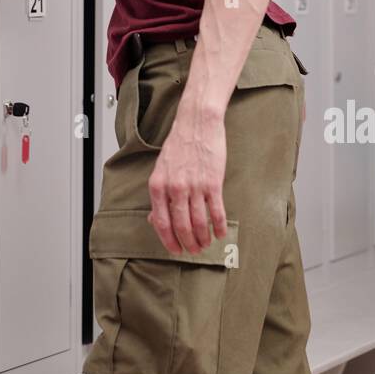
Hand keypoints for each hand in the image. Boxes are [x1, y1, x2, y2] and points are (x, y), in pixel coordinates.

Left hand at [147, 114, 227, 253]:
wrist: (197, 122)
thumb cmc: (179, 144)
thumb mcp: (161, 168)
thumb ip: (159, 194)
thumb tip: (154, 218)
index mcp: (158, 185)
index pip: (161, 222)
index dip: (169, 240)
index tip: (175, 250)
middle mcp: (175, 188)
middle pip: (181, 226)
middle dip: (188, 243)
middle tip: (193, 250)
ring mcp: (194, 186)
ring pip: (199, 222)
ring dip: (203, 238)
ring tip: (206, 244)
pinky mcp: (213, 182)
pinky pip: (216, 211)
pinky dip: (218, 226)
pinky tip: (220, 233)